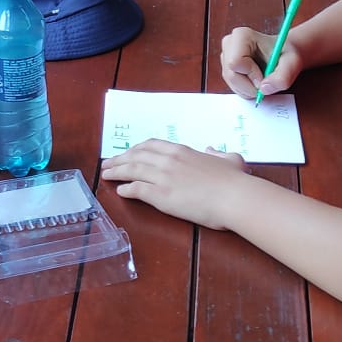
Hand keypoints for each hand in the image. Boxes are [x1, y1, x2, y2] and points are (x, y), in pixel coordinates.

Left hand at [100, 140, 253, 231]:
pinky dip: (126, 189)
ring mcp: (163, 177)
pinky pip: (137, 189)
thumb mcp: (229, 159)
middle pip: (136, 156)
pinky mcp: (161, 196)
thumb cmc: (234, 180)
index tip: (127, 153)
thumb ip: (217, 153)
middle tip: (108, 163)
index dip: (136, 149)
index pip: (151, 145)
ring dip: (116, 172)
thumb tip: (211, 150)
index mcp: (181, 151)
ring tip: (106, 175)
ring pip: (132, 170)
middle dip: (119, 159)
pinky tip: (120, 192)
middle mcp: (168, 161)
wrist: (234, 197)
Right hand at [221, 25, 300, 99]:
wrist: (283, 54)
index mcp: (242, 36)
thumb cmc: (285, 54)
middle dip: (249, 85)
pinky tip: (255, 82)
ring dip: (248, 89)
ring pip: (231, 82)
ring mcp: (226, 55)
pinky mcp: (226, 66)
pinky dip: (245, 90)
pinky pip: (232, 86)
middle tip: (265, 82)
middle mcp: (230, 43)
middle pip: (231, 74)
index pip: (236, 62)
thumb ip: (282, 77)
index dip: (251, 75)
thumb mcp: (291, 64)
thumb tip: (264, 88)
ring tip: (262, 80)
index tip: (265, 76)